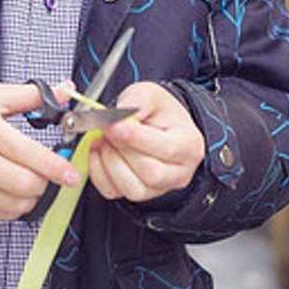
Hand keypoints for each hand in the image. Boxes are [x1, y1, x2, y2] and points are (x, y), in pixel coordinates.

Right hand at [0, 84, 81, 218]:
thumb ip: (30, 96)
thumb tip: (64, 92)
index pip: (31, 156)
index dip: (57, 168)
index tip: (71, 175)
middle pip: (27, 186)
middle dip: (44, 183)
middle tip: (44, 173)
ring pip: (15, 206)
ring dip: (29, 197)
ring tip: (25, 181)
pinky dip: (10, 206)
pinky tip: (5, 189)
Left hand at [86, 82, 204, 203]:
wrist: (158, 126)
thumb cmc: (158, 112)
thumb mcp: (150, 94)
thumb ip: (136, 100)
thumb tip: (116, 117)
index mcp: (189, 144)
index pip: (166, 148)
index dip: (135, 138)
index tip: (112, 125)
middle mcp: (179, 172)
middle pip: (150, 173)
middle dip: (121, 150)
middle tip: (106, 129)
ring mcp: (159, 188)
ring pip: (132, 189)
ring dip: (109, 163)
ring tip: (103, 140)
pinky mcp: (138, 194)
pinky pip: (113, 192)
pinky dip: (99, 173)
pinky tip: (99, 152)